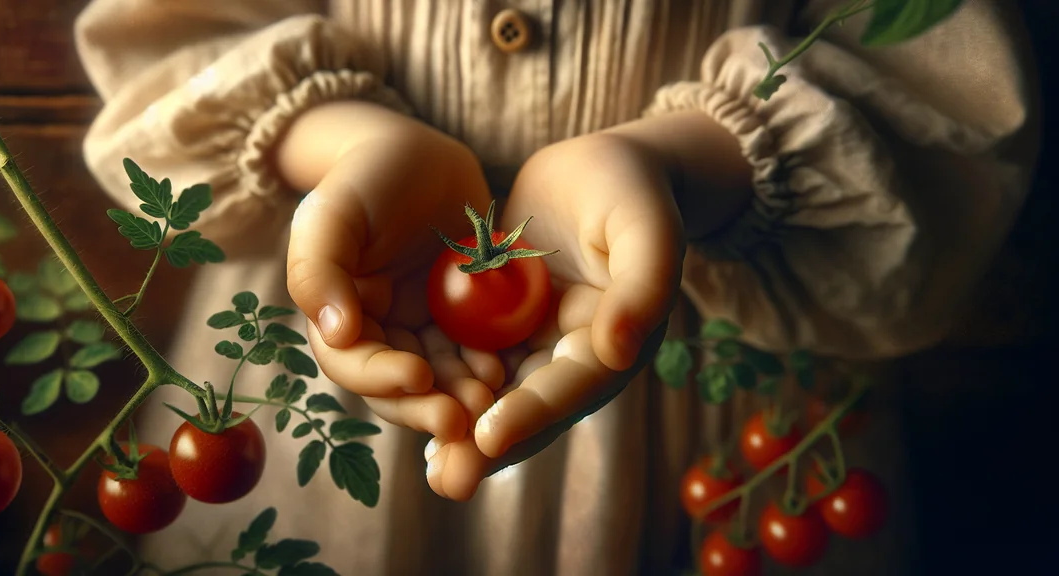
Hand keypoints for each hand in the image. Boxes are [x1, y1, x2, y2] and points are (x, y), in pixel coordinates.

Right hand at [280, 101, 500, 441]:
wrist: (422, 156)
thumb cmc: (366, 177)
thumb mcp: (332, 213)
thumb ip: (319, 269)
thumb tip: (337, 333)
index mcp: (338, 316)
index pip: (352, 363)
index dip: (381, 378)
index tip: (418, 377)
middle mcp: (380, 333)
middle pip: (397, 388)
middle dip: (428, 406)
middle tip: (463, 418)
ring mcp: (424, 329)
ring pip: (441, 379)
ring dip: (462, 396)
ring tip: (491, 400)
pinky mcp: (465, 321)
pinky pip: (476, 352)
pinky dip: (489, 366)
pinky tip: (508, 369)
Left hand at [425, 131, 686, 500]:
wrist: (604, 167)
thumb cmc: (633, 190)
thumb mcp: (647, 228)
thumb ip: (642, 287)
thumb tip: (615, 351)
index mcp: (618, 342)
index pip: (573, 384)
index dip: (533, 412)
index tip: (489, 436)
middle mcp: (578, 355)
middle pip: (533, 408)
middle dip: (490, 446)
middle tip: (448, 480)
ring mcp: (539, 342)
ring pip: (500, 396)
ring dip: (465, 433)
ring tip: (430, 469)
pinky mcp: (507, 324)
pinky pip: (476, 362)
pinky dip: (449, 387)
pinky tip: (411, 409)